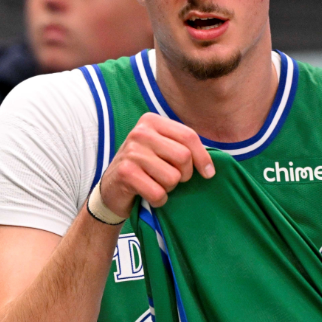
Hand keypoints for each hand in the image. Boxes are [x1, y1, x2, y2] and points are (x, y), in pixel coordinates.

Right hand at [98, 112, 213, 216]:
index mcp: (151, 121)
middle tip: (173, 179)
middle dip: (184, 174)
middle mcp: (140, 132)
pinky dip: (158, 200)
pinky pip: (158, 192)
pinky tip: (147, 194)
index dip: (203, 157)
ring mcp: (131, 152)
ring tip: (156, 184)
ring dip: (169, 188)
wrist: (111, 188)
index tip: (208, 173)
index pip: (189, 136)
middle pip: (183, 157)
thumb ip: (182, 147)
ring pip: (172, 177)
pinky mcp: (125, 173)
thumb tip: (210, 167)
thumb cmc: (143, 168)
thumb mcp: (161, 149)